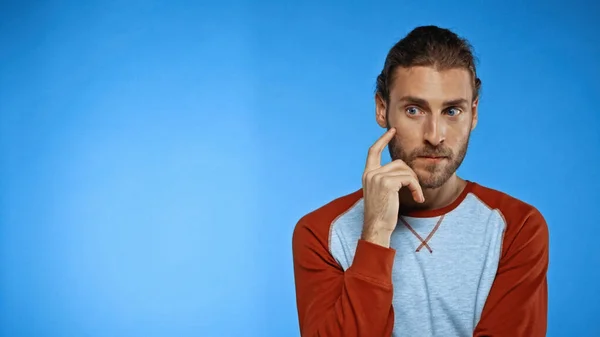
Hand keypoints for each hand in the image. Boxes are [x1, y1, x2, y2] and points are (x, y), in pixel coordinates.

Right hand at [361, 128, 423, 246]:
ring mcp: (377, 177)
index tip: (392, 131)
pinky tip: (417, 198)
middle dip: (411, 175)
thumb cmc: (381, 214)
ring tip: (417, 196)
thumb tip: (401, 169)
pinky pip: (409, 179)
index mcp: (367, 174)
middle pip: (398, 163)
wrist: (377, 227)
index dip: (383, 139)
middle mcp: (370, 173)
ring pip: (406, 171)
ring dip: (415, 184)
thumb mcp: (381, 193)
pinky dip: (416, 188)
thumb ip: (386, 179)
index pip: (373, 151)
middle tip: (416, 189)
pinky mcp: (387, 183)